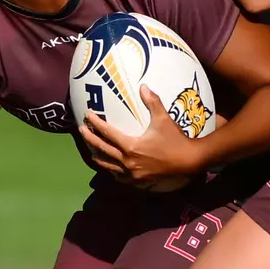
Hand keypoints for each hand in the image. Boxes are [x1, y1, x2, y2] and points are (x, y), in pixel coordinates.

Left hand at [78, 86, 202, 187]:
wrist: (188, 161)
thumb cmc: (175, 139)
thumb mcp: (163, 118)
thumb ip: (152, 102)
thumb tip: (143, 86)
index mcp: (131, 146)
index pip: (108, 133)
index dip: (96, 123)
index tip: (87, 115)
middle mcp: (128, 162)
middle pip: (102, 149)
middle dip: (90, 139)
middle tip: (81, 130)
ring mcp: (132, 174)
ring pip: (108, 166)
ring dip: (98, 157)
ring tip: (91, 151)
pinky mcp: (138, 181)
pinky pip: (120, 177)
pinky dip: (113, 171)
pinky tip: (111, 168)